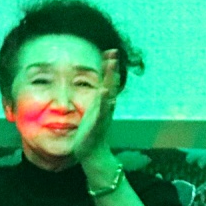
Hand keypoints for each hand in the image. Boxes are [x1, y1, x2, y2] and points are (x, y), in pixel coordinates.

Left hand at [71, 49, 120, 171]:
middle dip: (112, 70)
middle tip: (113, 53)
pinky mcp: (98, 126)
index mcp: (103, 104)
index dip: (108, 67)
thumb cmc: (91, 134)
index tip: (109, 51)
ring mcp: (103, 116)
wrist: (93, 154)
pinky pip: (102, 112)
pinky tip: (106, 94)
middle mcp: (106, 108)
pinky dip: (105, 103)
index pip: (107, 82)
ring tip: (111, 67)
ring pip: (108, 96)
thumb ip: (97, 101)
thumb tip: (99, 90)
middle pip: (111, 85)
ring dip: (110, 81)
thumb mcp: (93, 113)